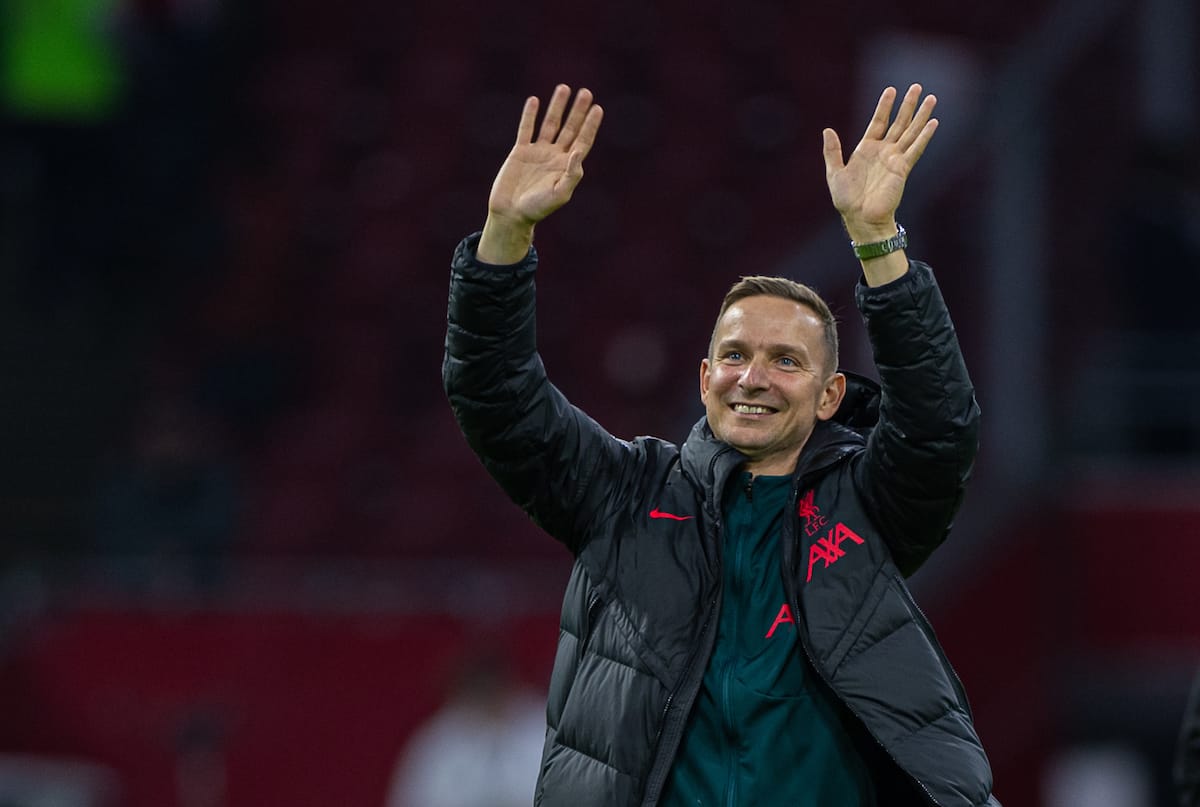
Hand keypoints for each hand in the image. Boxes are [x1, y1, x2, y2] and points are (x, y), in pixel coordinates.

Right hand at [477, 85, 603, 263]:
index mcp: (566, 166)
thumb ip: (571, 174)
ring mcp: (537, 152)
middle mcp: (554, 156)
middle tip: (585, 92)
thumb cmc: (537, 209)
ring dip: (557, 107)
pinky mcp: (520, 151)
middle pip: (569, 128)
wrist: (511, 214)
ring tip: (564, 88)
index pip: (582, 141)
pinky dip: (530, 115)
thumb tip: (577, 152)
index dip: (590, 125)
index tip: (598, 108)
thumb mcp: (559, 194)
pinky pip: (526, 129)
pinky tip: (535, 101)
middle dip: (577, 111)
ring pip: (550, 124)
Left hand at [822, 84, 936, 242]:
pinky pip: (916, 149)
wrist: (860, 219)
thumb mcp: (834, 173)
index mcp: (866, 149)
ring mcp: (894, 159)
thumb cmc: (847, 200)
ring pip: (911, 132)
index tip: (891, 90)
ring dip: (921, 115)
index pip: (878, 122)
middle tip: (916, 86)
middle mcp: (883, 151)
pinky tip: (933, 123)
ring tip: (931, 98)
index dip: (884, 106)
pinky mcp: (903, 169)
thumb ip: (832, 151)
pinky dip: (925, 136)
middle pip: (898, 123)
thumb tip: (827, 130)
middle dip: (907, 105)